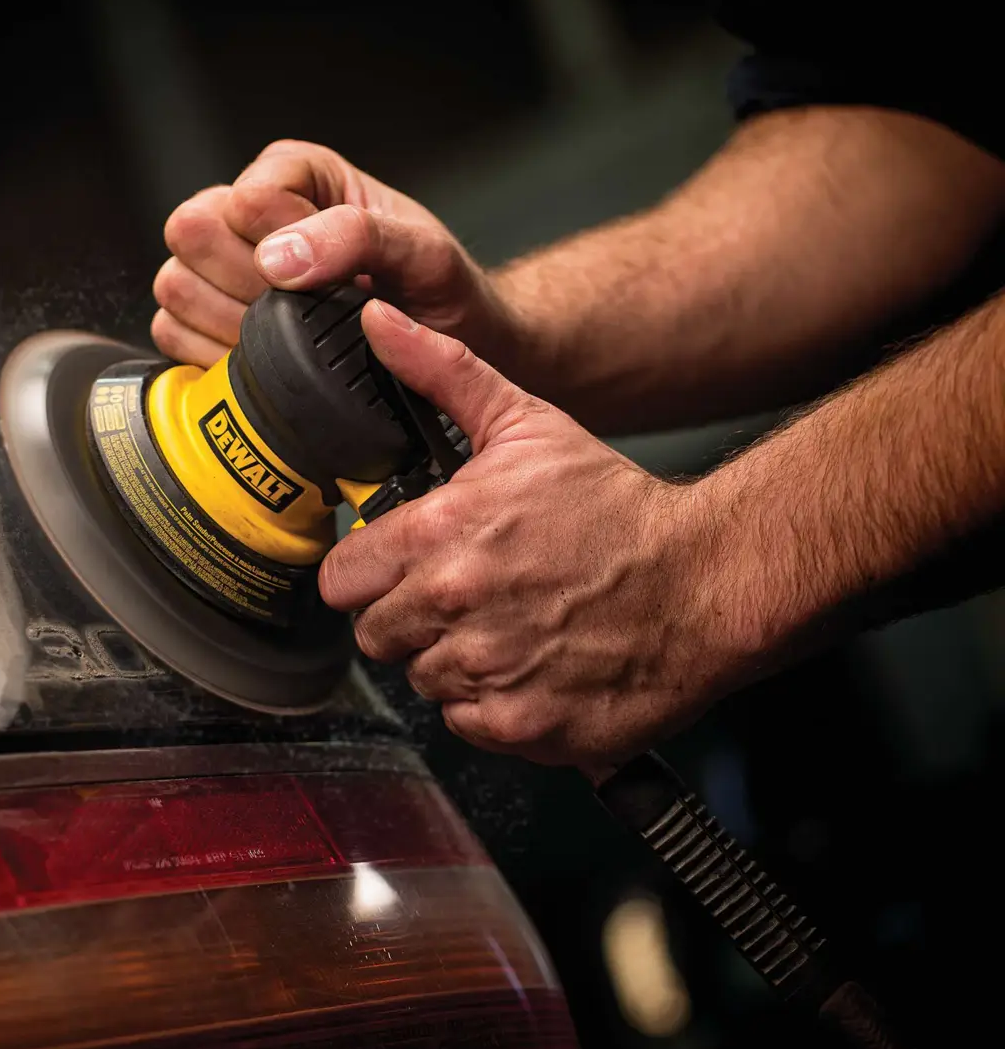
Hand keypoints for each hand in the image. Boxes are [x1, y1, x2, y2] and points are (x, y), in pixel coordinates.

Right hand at [152, 139, 519, 369]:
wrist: (445, 348)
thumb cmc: (436, 291)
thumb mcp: (418, 252)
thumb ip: (354, 236)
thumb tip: (276, 257)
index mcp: (293, 174)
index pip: (242, 200)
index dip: (279, 244)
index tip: (328, 276)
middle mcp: (248, 215)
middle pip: (192, 234)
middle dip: (249, 284)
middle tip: (307, 307)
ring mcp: (220, 269)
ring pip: (175, 286)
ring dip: (233, 322)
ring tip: (293, 335)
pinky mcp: (207, 322)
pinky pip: (171, 334)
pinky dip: (213, 356)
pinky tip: (266, 359)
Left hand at [321, 300, 737, 777]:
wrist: (707, 580)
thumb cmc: (618, 508)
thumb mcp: (527, 424)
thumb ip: (440, 372)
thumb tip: (377, 322)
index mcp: (439, 536)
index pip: (341, 579)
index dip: (366, 574)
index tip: (395, 569)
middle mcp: (453, 607)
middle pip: (375, 636)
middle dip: (406, 618)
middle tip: (459, 598)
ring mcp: (487, 672)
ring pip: (422, 680)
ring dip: (451, 660)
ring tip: (506, 628)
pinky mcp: (521, 726)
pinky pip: (467, 724)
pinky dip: (491, 705)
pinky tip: (530, 667)